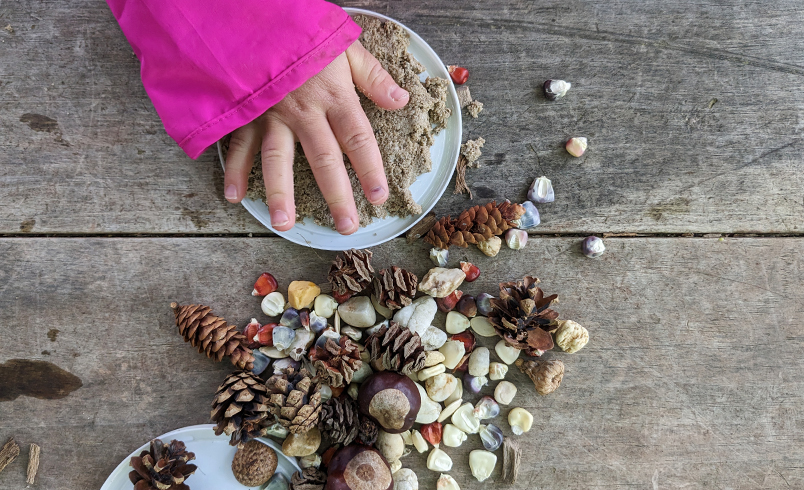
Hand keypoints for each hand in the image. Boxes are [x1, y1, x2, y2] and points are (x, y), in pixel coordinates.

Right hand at [223, 41, 409, 234]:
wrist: (254, 14)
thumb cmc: (302, 31)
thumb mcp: (344, 45)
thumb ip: (372, 76)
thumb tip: (400, 101)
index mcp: (334, 95)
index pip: (358, 138)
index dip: (370, 170)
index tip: (379, 198)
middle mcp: (304, 110)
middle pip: (323, 159)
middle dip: (336, 196)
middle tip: (345, 226)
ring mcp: (272, 114)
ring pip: (277, 159)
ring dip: (280, 194)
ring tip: (285, 224)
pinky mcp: (246, 112)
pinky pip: (239, 144)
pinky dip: (234, 170)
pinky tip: (235, 196)